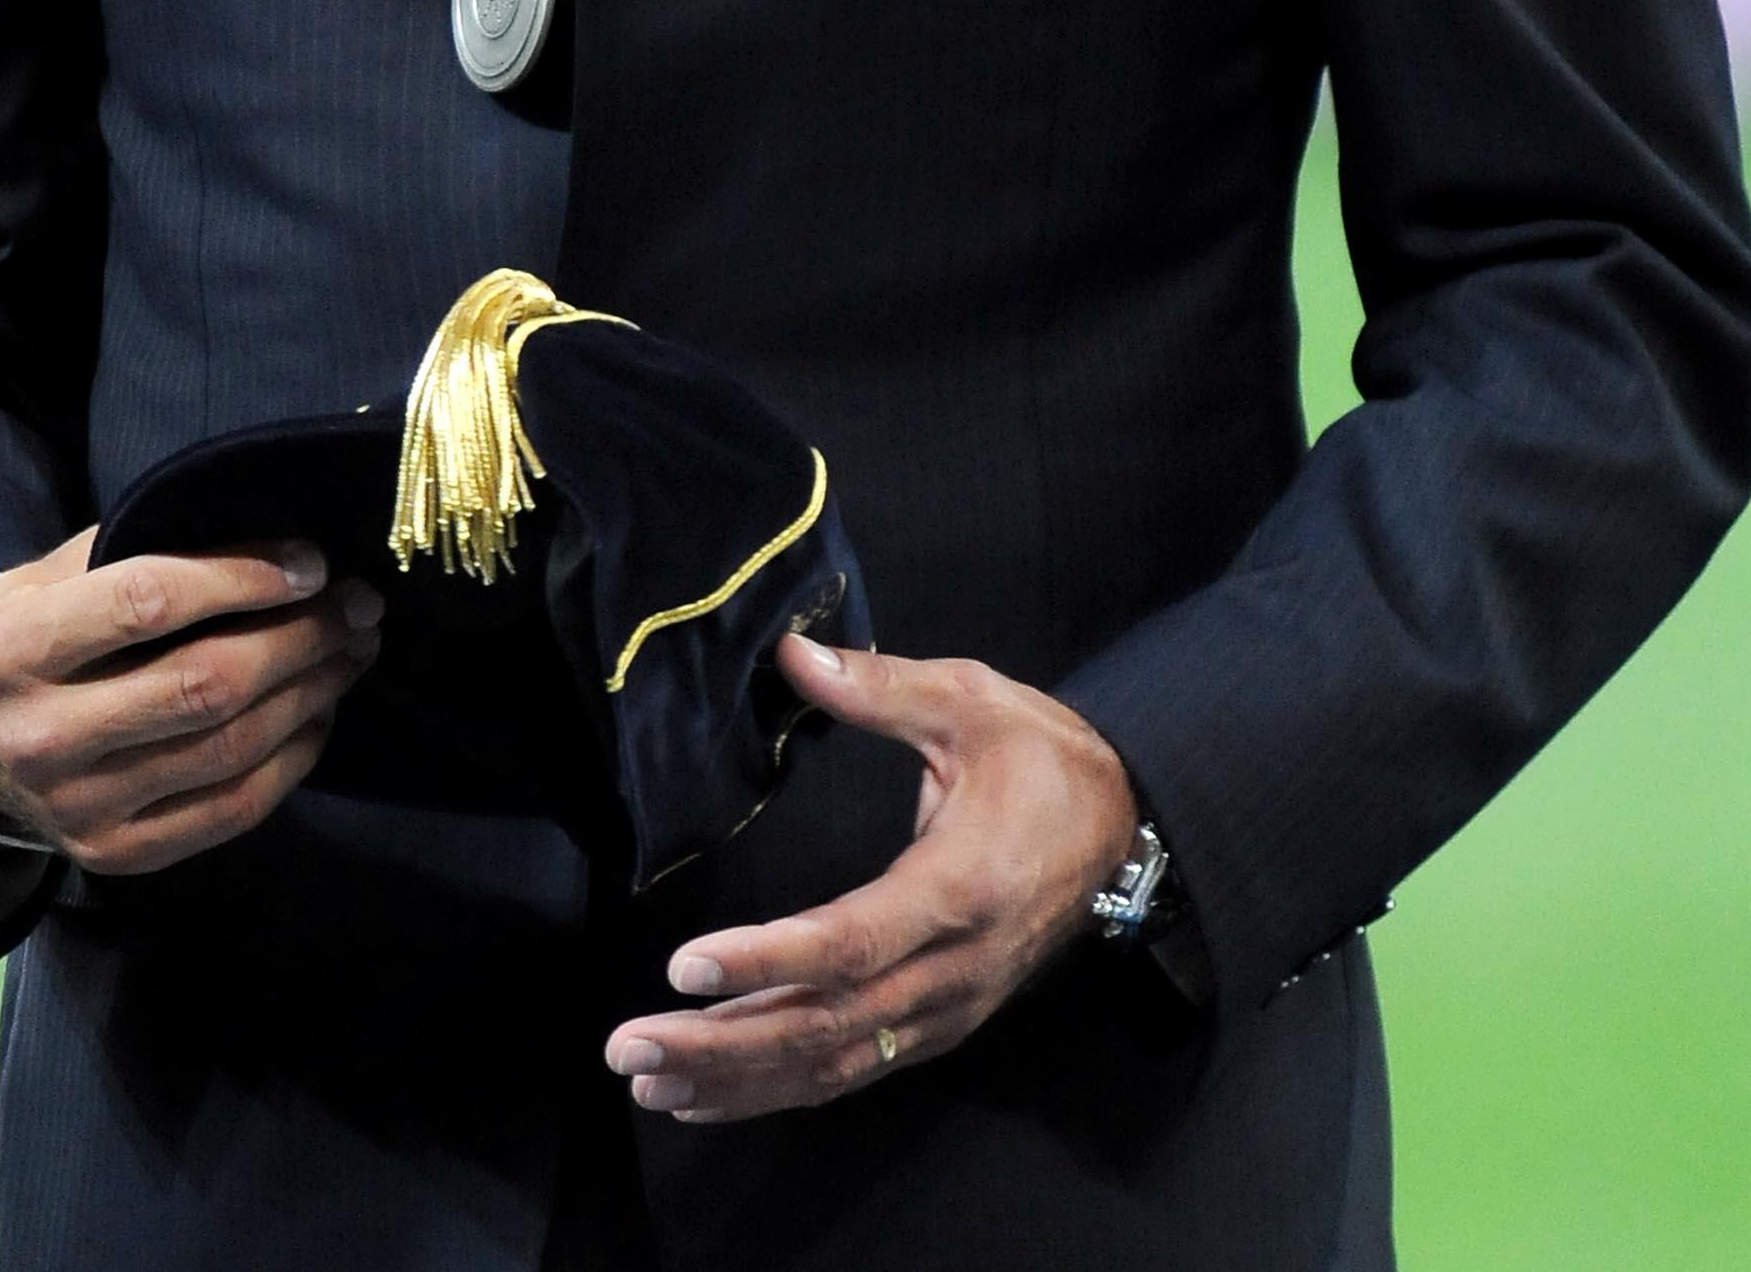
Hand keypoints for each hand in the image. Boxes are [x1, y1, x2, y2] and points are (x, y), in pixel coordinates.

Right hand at [0, 527, 379, 875]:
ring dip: (312, 692)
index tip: (311, 561)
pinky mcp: (116, 856)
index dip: (244, 576)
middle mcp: (40, 736)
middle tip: (358, 603)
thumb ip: (143, 548)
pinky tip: (320, 711)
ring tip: (354, 647)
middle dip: (300, 637)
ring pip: (228, 749)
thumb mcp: (55, 572)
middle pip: (202, 684)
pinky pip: (230, 810)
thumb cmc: (30, 632)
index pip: (148, 602)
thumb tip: (271, 535)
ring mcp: (78, 809)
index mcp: (17, 647)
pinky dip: (292, 757)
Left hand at [605, 634, 1138, 1122]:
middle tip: (629, 1048)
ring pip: (833, 1064)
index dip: (767, 960)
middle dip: (723, 1044)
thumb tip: (793, 653)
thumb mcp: (970, 701)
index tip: (685, 968)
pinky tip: (711, 1096)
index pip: (851, 943)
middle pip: (827, 1024)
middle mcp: (952, 970)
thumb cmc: (1040, 756)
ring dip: (738, 1081)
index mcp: (958, 888)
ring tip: (648, 1082)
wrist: (1121, 828)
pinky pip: (853, 1071)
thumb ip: (879, 686)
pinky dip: (778, 1090)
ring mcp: (948, 1010)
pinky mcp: (940, 1026)